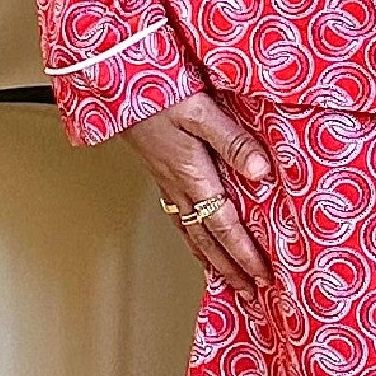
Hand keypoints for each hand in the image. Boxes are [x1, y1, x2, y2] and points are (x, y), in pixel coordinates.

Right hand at [128, 93, 275, 297]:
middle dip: (230, 269)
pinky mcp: (162, 174)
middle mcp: (178, 185)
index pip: (224, 225)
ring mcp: (167, 183)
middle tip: (249, 292)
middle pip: (208, 240)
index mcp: (191, 174)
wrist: (113, 83)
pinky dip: (195, 240)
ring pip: (192, 234)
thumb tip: (262, 171)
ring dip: (212, 260)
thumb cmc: (155, 92)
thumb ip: (232, 141)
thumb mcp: (199, 110)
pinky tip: (200, 243)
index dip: (244, 254)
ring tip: (228, 280)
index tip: (262, 275)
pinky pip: (181, 218)